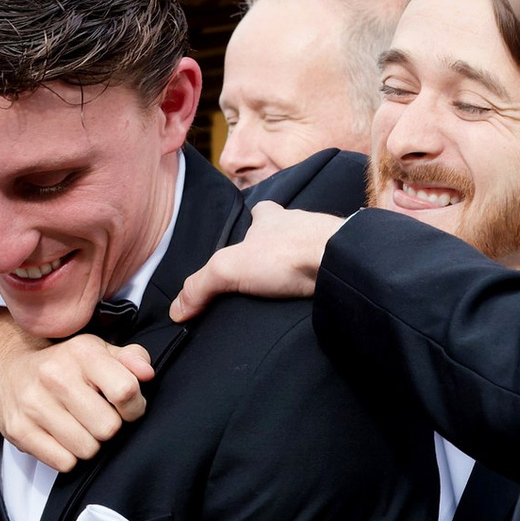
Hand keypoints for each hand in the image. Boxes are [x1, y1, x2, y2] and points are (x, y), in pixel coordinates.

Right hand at [0, 311, 150, 471]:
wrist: (8, 370)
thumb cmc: (64, 365)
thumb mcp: (99, 352)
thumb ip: (131, 358)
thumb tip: (147, 373)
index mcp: (81, 353)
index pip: (125, 391)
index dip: (134, 407)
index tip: (125, 408)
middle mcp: (55, 376)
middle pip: (108, 428)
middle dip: (108, 428)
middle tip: (97, 418)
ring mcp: (33, 404)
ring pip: (87, 449)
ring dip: (89, 444)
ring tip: (79, 428)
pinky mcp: (19, 429)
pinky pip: (64, 462)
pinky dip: (68, 457)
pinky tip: (62, 438)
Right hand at [169, 207, 342, 324]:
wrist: (340, 261)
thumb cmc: (285, 255)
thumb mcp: (228, 269)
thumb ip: (200, 286)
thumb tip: (176, 309)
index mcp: (273, 217)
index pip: (260, 212)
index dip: (253, 222)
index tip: (247, 240)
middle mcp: (301, 222)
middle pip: (285, 230)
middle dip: (276, 246)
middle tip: (265, 271)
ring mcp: (325, 238)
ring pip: (308, 247)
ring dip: (299, 263)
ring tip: (289, 285)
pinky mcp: (343, 259)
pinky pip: (329, 265)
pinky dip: (321, 276)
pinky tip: (314, 292)